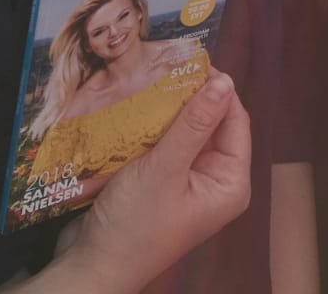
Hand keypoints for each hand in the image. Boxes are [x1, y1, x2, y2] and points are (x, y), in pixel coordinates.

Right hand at [54, 70, 251, 291]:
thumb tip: (224, 81)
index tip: (193, 60)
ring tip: (152, 81)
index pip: (235, 121)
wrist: (92, 266)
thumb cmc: (133, 226)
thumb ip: (194, 124)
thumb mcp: (165, 169)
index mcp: (230, 184)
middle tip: (168, 67)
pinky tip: (139, 108)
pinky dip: (154, 127)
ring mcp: (187, 183)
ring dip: (170, 111)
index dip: (218, 89)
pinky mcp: (162, 183)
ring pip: (186, 132)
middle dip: (192, 98)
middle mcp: (214, 182)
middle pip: (212, 124)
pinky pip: (166, 145)